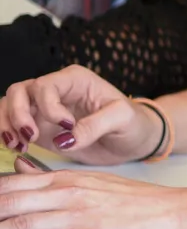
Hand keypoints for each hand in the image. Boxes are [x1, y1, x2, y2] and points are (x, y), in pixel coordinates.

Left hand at [0, 166, 186, 228]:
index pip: (15, 183)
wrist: (176, 213)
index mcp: (70, 178)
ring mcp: (79, 216)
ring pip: (23, 223)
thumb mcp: (96, 180)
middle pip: (12, 201)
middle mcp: (70, 194)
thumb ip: (55, 176)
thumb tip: (21, 166)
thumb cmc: (140, 201)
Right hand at [1, 66, 161, 165]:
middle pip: (19, 91)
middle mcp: (56, 90)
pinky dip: (7, 134)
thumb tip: (64, 139)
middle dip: (18, 114)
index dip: (48, 106)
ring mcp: (44, 109)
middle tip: (31, 137)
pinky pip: (12, 125)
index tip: (66, 126)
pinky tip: (19, 148)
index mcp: (76, 80)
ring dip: (7, 125)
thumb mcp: (122, 119)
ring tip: (20, 145)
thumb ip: (95, 125)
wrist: (132, 141)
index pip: (46, 85)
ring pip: (9, 106)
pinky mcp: (39, 127)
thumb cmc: (132, 123)